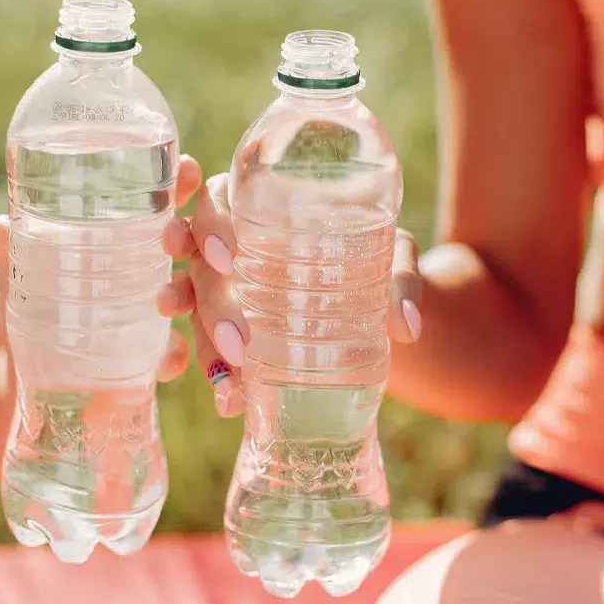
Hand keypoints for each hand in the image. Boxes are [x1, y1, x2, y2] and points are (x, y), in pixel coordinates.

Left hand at [0, 154, 203, 384]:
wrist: (27, 378)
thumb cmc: (33, 301)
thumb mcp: (20, 268)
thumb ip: (10, 245)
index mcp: (140, 229)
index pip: (176, 194)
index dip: (185, 179)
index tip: (186, 172)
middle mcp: (168, 264)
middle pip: (209, 239)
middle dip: (211, 237)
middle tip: (193, 246)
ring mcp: (175, 311)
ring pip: (212, 298)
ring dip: (211, 306)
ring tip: (168, 308)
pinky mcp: (165, 356)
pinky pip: (187, 353)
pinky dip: (182, 358)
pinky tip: (166, 363)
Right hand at [156, 169, 423, 417]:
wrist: (380, 305)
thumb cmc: (377, 260)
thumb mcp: (393, 257)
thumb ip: (399, 279)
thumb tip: (407, 326)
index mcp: (259, 206)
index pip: (214, 201)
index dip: (209, 226)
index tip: (227, 257)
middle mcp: (232, 245)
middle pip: (201, 266)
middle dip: (213, 305)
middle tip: (238, 342)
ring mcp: (226, 288)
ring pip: (197, 311)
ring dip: (202, 344)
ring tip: (224, 380)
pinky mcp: (230, 328)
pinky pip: (208, 346)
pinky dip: (216, 376)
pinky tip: (229, 402)